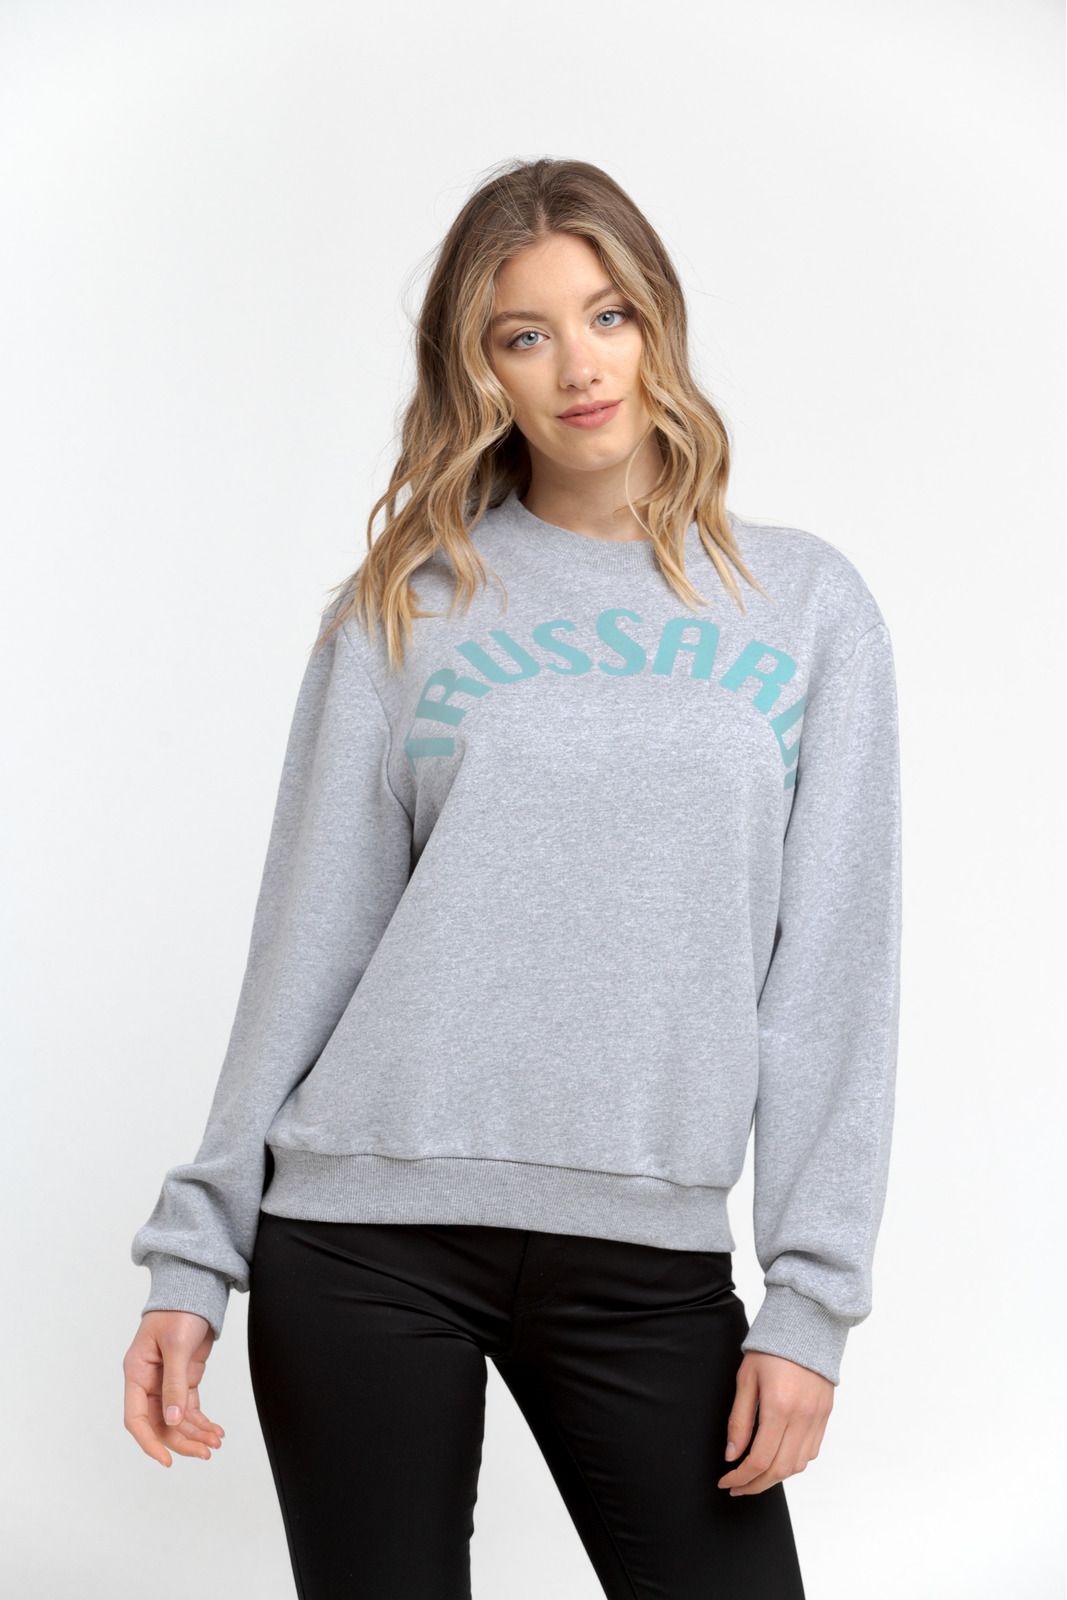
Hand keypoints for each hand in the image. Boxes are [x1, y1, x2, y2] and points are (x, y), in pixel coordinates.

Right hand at [123, 1311, 225, 1467]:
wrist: (194, 1290)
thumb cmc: (178, 1310)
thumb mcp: (176, 1345)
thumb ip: (174, 1383)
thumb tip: (173, 1419)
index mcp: (137, 1373)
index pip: (137, 1418)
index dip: (149, 1442)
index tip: (166, 1459)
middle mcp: (149, 1382)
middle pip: (160, 1423)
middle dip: (182, 1440)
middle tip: (205, 1452)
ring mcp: (166, 1382)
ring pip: (177, 1419)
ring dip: (195, 1433)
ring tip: (216, 1442)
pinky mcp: (184, 1379)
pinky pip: (190, 1408)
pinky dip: (202, 1420)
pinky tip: (215, 1430)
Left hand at [717, 1351, 832, 1495]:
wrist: (806, 1324)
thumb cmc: (771, 1348)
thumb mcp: (745, 1379)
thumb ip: (739, 1420)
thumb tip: (732, 1455)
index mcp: (779, 1407)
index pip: (760, 1459)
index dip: (741, 1477)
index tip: (726, 1481)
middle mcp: (802, 1417)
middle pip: (780, 1470)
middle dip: (755, 1485)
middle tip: (737, 1487)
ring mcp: (817, 1418)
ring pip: (798, 1465)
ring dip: (775, 1478)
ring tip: (754, 1476)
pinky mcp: (825, 1415)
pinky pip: (811, 1452)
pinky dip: (793, 1463)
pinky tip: (777, 1459)